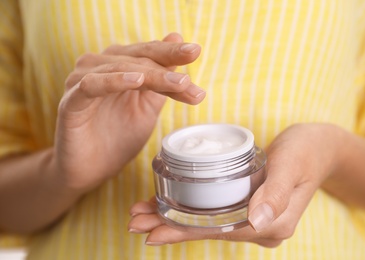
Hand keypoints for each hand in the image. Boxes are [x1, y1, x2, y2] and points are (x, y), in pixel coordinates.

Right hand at [52, 33, 204, 191]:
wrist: (92, 170)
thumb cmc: (119, 136)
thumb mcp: (148, 106)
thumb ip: (162, 79)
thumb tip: (176, 37)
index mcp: (118, 65)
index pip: (148, 53)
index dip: (171, 52)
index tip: (196, 52)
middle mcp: (99, 66)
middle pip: (137, 59)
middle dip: (167, 69)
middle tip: (190, 79)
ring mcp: (81, 81)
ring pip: (119, 69)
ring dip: (151, 76)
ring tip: (177, 84)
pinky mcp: (70, 102)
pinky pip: (91, 85)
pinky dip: (114, 81)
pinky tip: (136, 80)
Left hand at [128, 124, 342, 246]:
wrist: (319, 147)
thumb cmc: (306, 151)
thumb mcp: (292, 165)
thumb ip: (275, 193)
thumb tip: (258, 222)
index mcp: (272, 223)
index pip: (219, 231)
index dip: (185, 231)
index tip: (153, 231)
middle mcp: (261, 227)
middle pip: (208, 229)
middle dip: (170, 227)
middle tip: (135, 222)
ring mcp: (254, 218)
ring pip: (207, 222)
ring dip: (173, 219)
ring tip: (142, 214)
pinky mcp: (248, 205)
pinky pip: (214, 212)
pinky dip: (188, 209)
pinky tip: (167, 205)